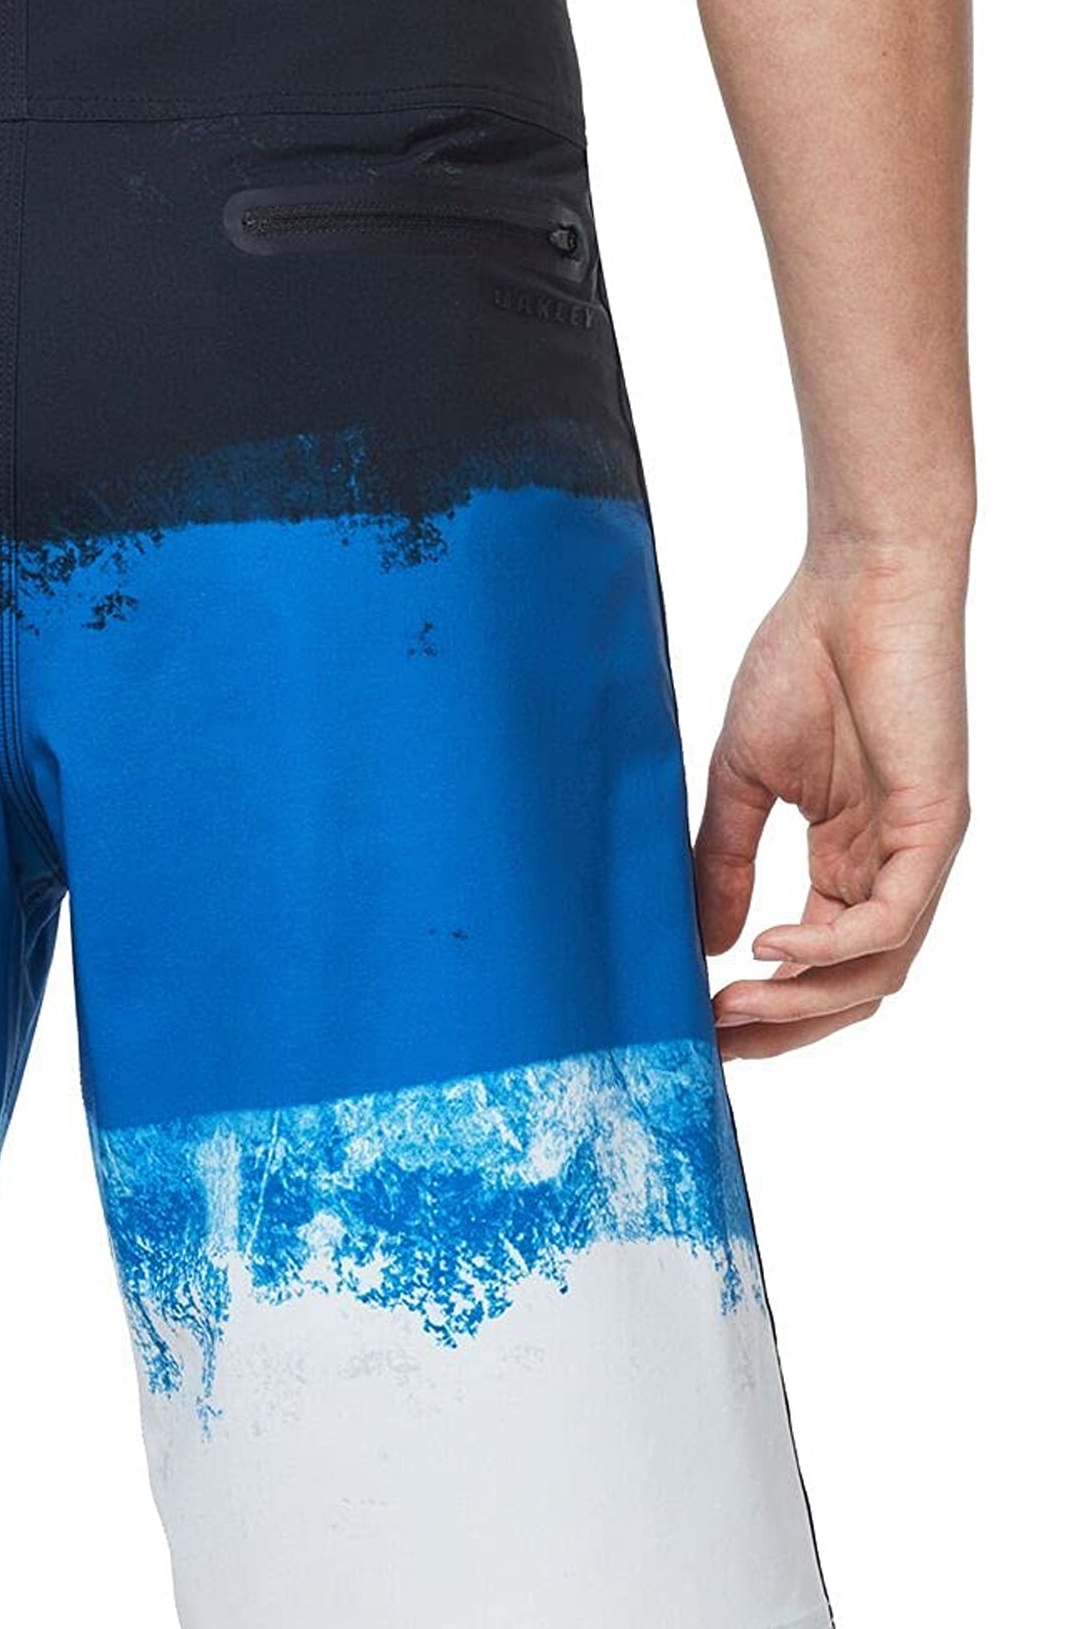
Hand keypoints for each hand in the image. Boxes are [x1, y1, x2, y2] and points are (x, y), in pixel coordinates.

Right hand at [694, 547, 968, 1060]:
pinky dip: (831, 947)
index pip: (814, 962)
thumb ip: (724, 861)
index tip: (693, 1024)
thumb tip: (707, 944)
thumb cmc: (801, 661)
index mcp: (846, 856)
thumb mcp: (741, 780)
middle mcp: (889, 866)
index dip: (760, 1006)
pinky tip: (769, 946)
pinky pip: (891, 918)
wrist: (854, 583)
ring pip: (874, 970)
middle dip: (779, 1028)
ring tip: (730, 1008)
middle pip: (850, 987)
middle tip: (709, 1044)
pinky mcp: (936, 824)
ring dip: (801, 1003)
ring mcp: (917, 850)